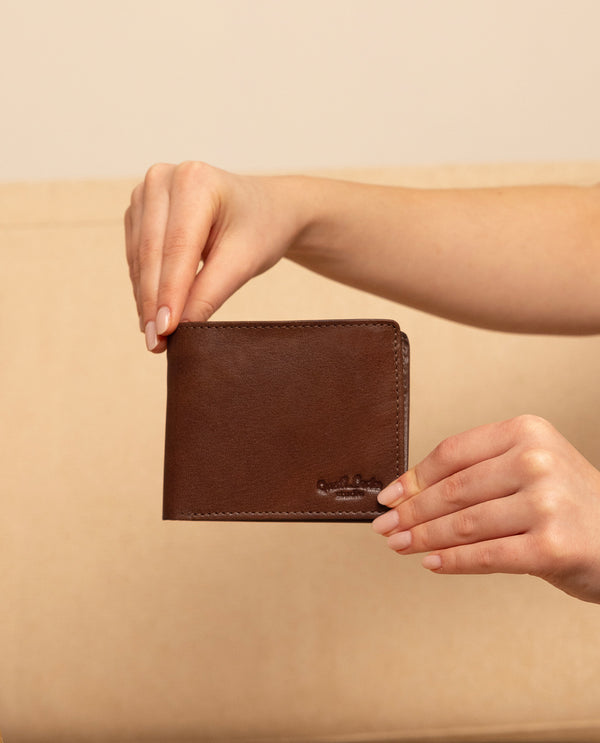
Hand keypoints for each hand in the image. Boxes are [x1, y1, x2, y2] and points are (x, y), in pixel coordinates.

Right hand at [124, 162, 308, 351]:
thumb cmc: (260, 228)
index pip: (177, 248)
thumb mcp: (244, 261)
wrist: (266, 208)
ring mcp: (147, 192)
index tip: (165, 331)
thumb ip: (210, 293)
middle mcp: (164, 178)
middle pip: (152, 252)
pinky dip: (145, 286)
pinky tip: (152, 313)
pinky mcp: (140, 211)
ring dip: (145, 298)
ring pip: (139, 257)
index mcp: (196, 180)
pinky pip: (136, 256)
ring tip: (156, 337)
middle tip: (157, 343)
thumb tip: (177, 328)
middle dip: (153, 302)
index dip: (169, 293)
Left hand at [372, 415, 599, 603]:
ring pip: (464, 524)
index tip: (389, 496)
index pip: (451, 454)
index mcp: (526, 431)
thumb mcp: (530, 468)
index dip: (413, 478)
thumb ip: (478, 473)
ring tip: (400, 545)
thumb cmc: (569, 504)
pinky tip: (432, 563)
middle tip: (384, 527)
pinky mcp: (552, 547)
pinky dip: (452, 561)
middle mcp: (536, 461)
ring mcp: (546, 503)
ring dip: (424, 538)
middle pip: (453, 489)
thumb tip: (408, 494)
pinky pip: (486, 555)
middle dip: (411, 512)